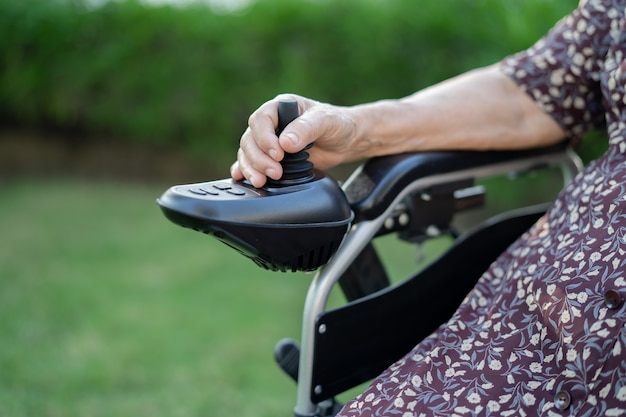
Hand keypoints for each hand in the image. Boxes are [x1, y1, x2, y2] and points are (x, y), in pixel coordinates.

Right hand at [230, 94, 357, 187]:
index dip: (265, 138)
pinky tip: (241, 178)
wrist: (346, 140)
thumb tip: (286, 143)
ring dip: (252, 168)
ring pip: (248, 153)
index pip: (261, 120)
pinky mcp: (272, 158)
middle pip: (250, 139)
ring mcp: (270, 142)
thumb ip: (306, 129)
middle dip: (259, 158)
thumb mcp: (326, 121)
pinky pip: (250, 163)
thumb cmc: (337, 124)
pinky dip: (245, 171)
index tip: (278, 154)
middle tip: (275, 172)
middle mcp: (271, 124)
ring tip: (262, 181)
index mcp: (281, 108)